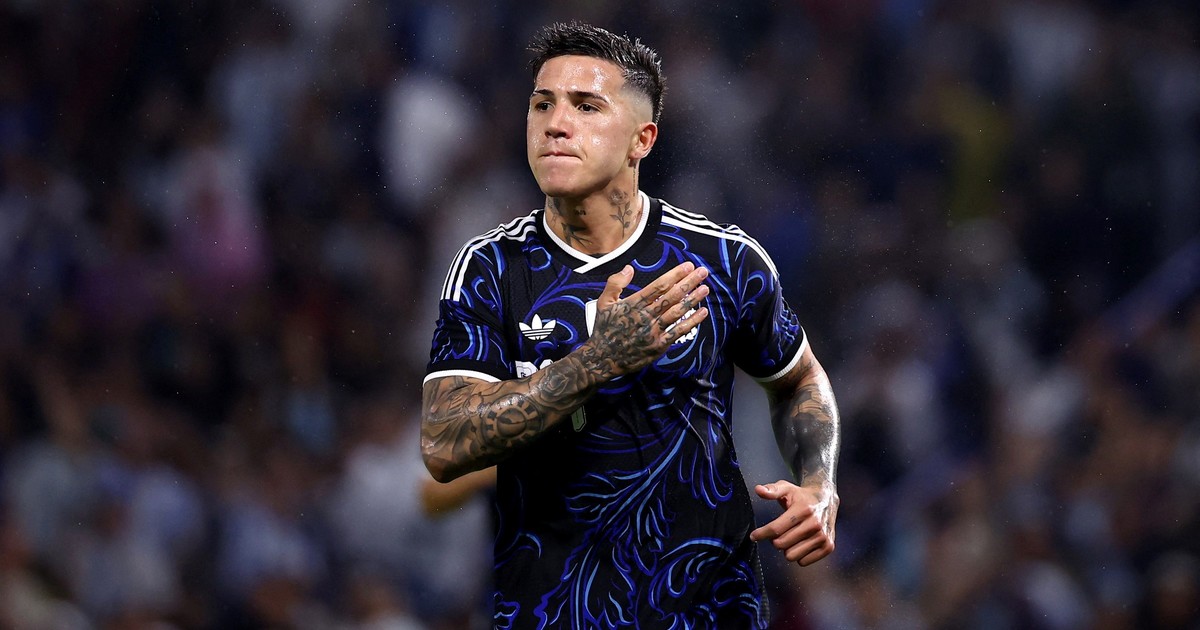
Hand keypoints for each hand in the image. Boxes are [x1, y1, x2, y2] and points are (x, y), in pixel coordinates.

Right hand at [581, 262, 709, 376]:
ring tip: (705, 288)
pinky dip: (692, 322)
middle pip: (671, 296)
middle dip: (689, 282)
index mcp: (633, 304)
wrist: (602, 358)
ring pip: (677, 312)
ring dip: (693, 299)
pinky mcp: (658, 345)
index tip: (688, 266)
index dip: (675, 275)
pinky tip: (702, 312)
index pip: (658, 286)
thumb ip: (615, 283)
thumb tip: (629, 268)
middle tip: (702, 272)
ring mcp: (653, 331)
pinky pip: (678, 332)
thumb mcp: (603, 302)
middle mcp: (645, 316)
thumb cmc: (604, 328)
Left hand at [750, 479, 838, 565]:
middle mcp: (814, 524)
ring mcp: (822, 537)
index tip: (754, 536)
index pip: (776, 528)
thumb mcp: (786, 488)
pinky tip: (801, 543)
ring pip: (791, 555)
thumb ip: (771, 490)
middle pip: (781, 544)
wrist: (827, 500)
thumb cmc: (802, 496)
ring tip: (791, 537)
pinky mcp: (828, 547)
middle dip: (775, 540)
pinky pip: (803, 562)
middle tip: (779, 533)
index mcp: (803, 510)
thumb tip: (758, 490)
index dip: (761, 534)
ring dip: (787, 549)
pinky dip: (799, 555)